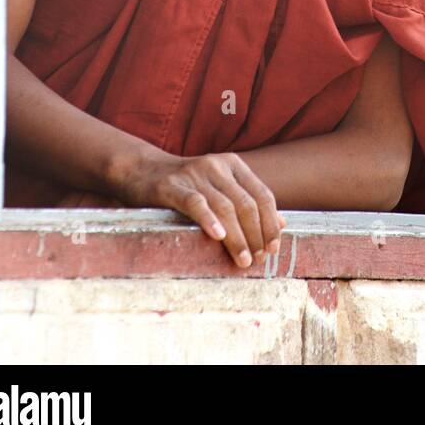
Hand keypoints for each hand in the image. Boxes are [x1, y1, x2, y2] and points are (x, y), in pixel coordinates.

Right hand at [115, 148, 287, 268]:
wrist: (142, 171)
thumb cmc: (186, 186)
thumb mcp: (220, 189)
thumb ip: (248, 202)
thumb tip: (282, 224)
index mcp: (233, 165)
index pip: (262, 194)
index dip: (271, 223)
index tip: (274, 248)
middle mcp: (217, 165)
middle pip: (246, 203)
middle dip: (256, 234)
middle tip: (258, 259)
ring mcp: (195, 174)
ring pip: (225, 207)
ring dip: (237, 237)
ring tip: (243, 260)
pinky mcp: (172, 185)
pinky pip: (195, 202)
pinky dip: (209, 219)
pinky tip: (218, 236)